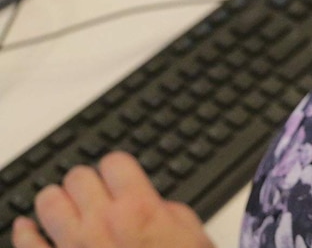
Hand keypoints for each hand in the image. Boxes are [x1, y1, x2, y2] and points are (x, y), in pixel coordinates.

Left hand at [12, 151, 213, 247]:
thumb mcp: (194, 237)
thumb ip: (170, 212)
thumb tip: (155, 206)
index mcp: (140, 210)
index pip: (114, 162)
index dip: (118, 169)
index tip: (119, 177)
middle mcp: (103, 224)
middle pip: (78, 177)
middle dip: (87, 182)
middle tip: (95, 193)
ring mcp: (74, 247)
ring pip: (48, 202)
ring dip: (57, 201)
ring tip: (66, 207)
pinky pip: (26, 243)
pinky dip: (25, 232)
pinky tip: (30, 228)